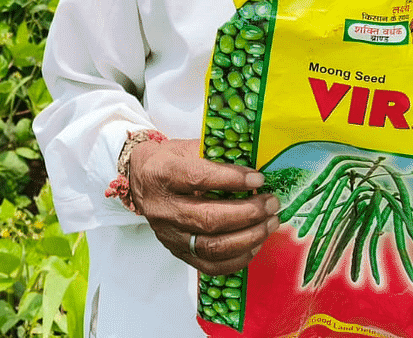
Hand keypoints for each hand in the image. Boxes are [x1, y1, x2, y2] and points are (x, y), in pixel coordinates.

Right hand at [128, 138, 279, 275]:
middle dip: (248, 213)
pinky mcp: (177, 252)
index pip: (198, 179)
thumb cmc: (168, 160)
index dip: (232, 180)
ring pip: (212, 246)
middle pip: (208, 218)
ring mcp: (168, 234)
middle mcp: (162, 208)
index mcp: (161, 174)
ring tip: (270, 223)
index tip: (258, 179)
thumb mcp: (185, 147)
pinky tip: (255, 244)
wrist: (141, 179)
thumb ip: (215, 156)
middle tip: (271, 203)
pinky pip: (210, 265)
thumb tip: (253, 167)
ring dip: (249, 237)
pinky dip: (238, 259)